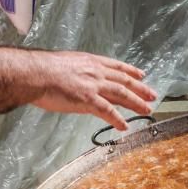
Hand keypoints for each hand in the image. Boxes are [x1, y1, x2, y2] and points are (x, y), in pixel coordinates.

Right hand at [29, 51, 157, 129]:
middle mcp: (95, 71)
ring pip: (121, 94)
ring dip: (136, 103)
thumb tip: (78, 78)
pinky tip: (124, 126)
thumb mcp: (65, 64)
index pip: (116, 66)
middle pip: (124, 80)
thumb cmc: (42, 69)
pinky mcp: (87, 99)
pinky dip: (117, 119)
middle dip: (140, 88)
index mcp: (90, 61)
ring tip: (147, 110)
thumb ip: (76, 71)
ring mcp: (93, 85)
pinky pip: (107, 111)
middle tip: (153, 95)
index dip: (130, 71)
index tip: (141, 75)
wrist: (34, 73)